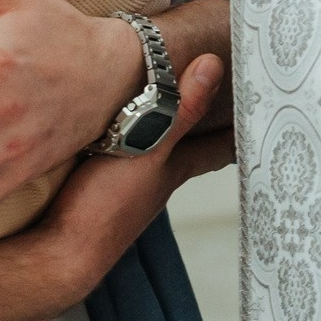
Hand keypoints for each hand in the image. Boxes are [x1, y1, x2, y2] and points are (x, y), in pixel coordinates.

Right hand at [35, 59, 233, 281]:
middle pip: (190, 148)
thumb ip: (179, 111)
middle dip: (204, 124)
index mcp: (174, 168)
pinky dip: (128, 138)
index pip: (218, 145)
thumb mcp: (147, 150)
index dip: (239, 129)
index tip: (261, 110)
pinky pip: (121, 155)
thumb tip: (213, 67)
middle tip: (222, 98)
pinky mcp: (97, 188)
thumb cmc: (105, 209)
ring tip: (171, 103)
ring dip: (165, 129)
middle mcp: (156, 178)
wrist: (59, 253)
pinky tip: (115, 130)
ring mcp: (127, 187)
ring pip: (155, 151)